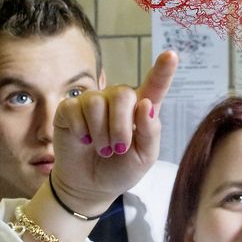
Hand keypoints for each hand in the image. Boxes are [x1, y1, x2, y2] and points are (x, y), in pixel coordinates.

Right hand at [49, 51, 177, 217]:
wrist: (91, 186)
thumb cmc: (121, 169)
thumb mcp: (144, 157)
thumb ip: (150, 132)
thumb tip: (146, 105)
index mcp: (141, 109)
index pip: (155, 85)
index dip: (163, 70)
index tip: (171, 55)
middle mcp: (118, 100)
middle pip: (122, 95)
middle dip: (120, 126)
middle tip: (117, 149)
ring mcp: (93, 102)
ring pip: (97, 102)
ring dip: (100, 133)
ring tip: (102, 148)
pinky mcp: (69, 108)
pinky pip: (75, 110)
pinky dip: (81, 130)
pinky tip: (83, 140)